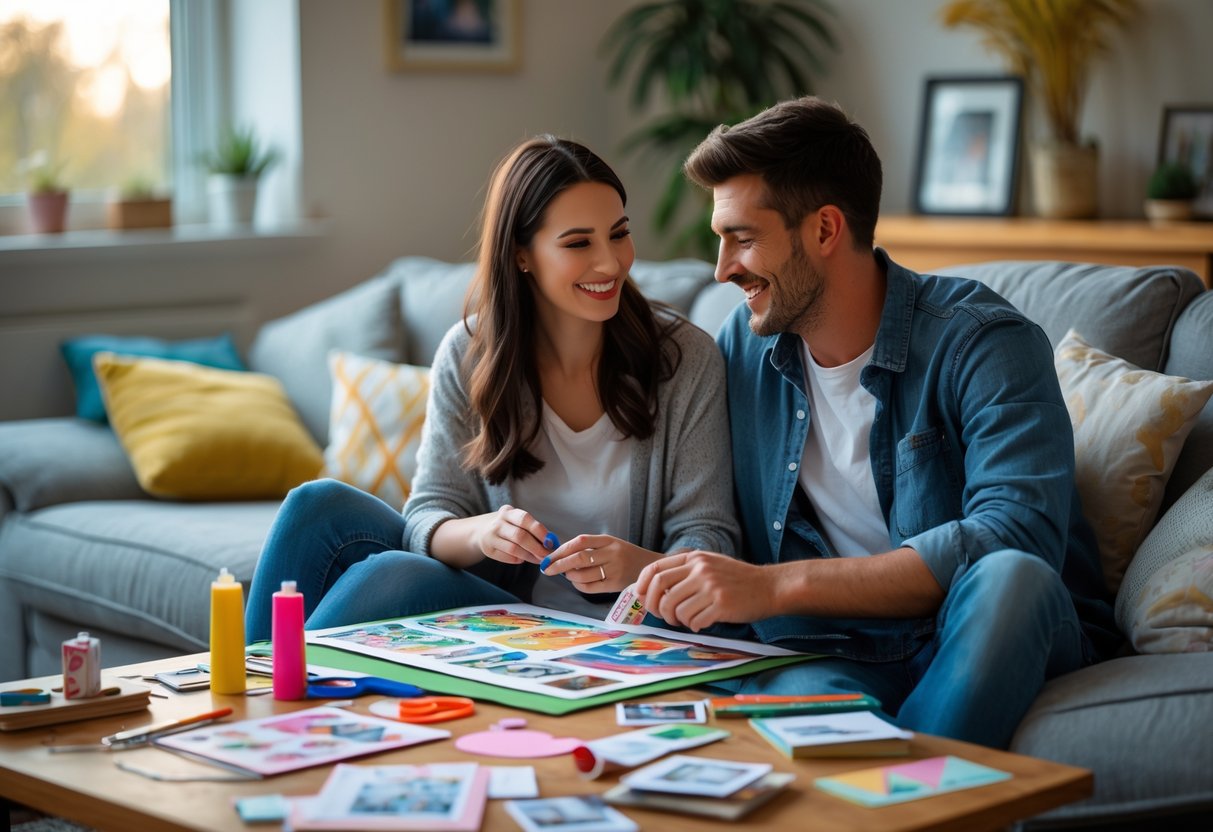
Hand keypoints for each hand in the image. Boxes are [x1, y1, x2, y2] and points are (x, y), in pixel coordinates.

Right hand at [469, 505, 549, 564]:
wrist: (482, 531)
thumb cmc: (508, 526)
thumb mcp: (517, 521)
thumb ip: (533, 529)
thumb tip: (551, 542)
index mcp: (508, 512)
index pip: (525, 519)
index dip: (540, 531)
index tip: (551, 541)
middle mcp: (497, 523)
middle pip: (519, 536)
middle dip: (536, 547)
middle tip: (547, 555)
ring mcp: (490, 537)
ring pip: (514, 549)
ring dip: (530, 556)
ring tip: (539, 559)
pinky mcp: (488, 550)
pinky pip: (508, 557)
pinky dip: (519, 559)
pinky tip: (524, 558)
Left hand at [540, 535, 660, 592]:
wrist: (650, 568)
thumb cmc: (625, 555)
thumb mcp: (611, 544)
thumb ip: (590, 547)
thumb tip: (560, 554)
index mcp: (608, 540)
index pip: (580, 541)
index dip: (562, 549)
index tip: (549, 556)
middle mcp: (611, 553)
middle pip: (579, 558)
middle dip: (558, 564)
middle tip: (547, 569)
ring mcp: (614, 570)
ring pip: (582, 575)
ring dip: (569, 576)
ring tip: (566, 574)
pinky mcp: (615, 585)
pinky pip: (590, 587)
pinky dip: (578, 586)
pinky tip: (576, 583)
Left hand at [636, 551, 774, 631]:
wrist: (769, 587)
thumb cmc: (737, 580)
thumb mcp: (710, 565)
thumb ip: (686, 572)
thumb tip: (655, 589)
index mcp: (695, 558)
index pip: (656, 569)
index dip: (642, 585)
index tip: (641, 597)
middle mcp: (700, 569)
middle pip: (660, 589)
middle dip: (655, 607)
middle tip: (663, 616)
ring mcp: (711, 586)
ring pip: (675, 608)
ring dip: (676, 620)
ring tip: (687, 621)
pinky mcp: (721, 604)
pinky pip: (694, 620)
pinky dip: (694, 626)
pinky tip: (702, 623)